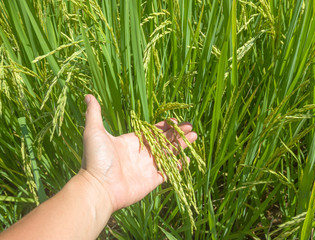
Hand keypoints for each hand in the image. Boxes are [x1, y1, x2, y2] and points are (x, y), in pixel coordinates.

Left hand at [80, 94, 197, 211]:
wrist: (98, 187)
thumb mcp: (94, 132)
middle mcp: (142, 153)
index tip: (175, 120)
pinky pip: (167, 172)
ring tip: (194, 137)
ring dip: (181, 146)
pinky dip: (176, 167)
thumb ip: (94, 114)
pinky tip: (186, 160)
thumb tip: (88, 96)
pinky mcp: (151, 181)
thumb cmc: (96, 159)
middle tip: (191, 127)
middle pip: (164, 141)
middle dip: (177, 134)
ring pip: (169, 154)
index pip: (152, 131)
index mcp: (132, 141)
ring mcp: (147, 167)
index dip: (164, 126)